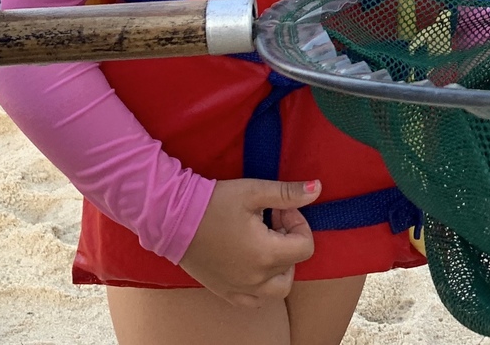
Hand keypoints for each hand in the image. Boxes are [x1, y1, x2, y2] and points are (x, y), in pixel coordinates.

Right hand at [179, 177, 320, 306]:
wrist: (173, 219)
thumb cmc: (214, 202)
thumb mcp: (253, 192)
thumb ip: (287, 193)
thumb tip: (317, 189)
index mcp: (266, 254)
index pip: (305, 247)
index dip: (299, 224)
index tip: (280, 210)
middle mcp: (256, 279)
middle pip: (293, 265)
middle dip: (288, 240)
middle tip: (270, 220)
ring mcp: (240, 289)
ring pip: (278, 289)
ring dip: (280, 267)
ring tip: (265, 242)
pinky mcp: (226, 292)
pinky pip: (255, 300)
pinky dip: (262, 286)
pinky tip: (252, 262)